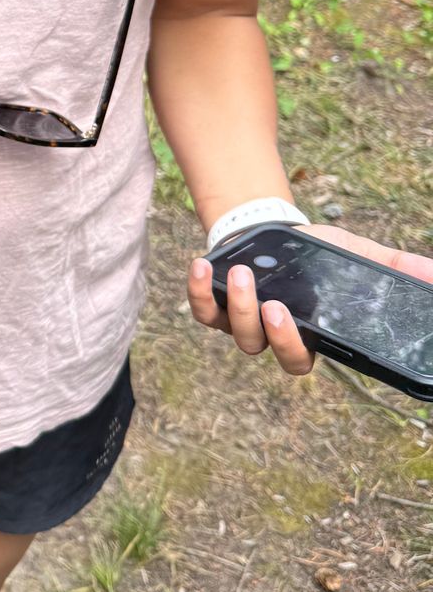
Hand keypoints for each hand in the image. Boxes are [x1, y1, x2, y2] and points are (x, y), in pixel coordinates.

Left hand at [187, 223, 432, 376]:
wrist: (274, 232)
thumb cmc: (319, 255)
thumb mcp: (357, 258)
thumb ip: (395, 268)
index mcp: (306, 333)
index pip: (302, 359)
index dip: (297, 347)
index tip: (303, 324)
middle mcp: (271, 334)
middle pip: (269, 352)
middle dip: (271, 332)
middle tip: (274, 305)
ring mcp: (239, 322)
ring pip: (234, 331)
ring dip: (236, 304)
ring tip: (242, 272)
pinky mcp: (212, 304)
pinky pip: (200, 308)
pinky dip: (196, 289)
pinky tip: (201, 265)